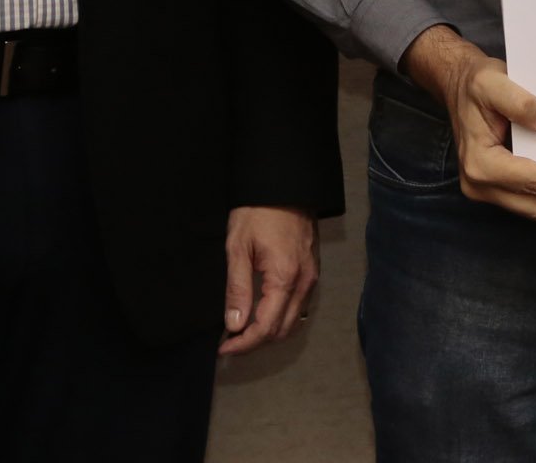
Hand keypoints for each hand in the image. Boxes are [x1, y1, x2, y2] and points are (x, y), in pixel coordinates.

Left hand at [219, 205, 317, 354]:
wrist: (285, 185)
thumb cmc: (257, 212)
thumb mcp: (238, 247)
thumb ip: (237, 289)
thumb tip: (234, 325)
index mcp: (284, 278)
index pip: (266, 328)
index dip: (244, 344)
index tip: (223, 349)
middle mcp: (304, 283)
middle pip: (282, 331)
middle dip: (255, 342)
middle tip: (229, 342)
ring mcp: (311, 278)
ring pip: (293, 322)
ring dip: (269, 332)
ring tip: (242, 330)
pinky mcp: (312, 271)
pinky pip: (299, 306)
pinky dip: (280, 318)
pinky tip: (261, 313)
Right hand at [401, 25, 535, 219]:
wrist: (458, 85)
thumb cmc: (475, 83)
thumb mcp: (493, 81)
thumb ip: (518, 101)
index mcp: (481, 163)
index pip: (532, 180)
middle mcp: (481, 184)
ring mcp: (487, 190)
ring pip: (534, 210)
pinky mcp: (496, 187)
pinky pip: (529, 200)